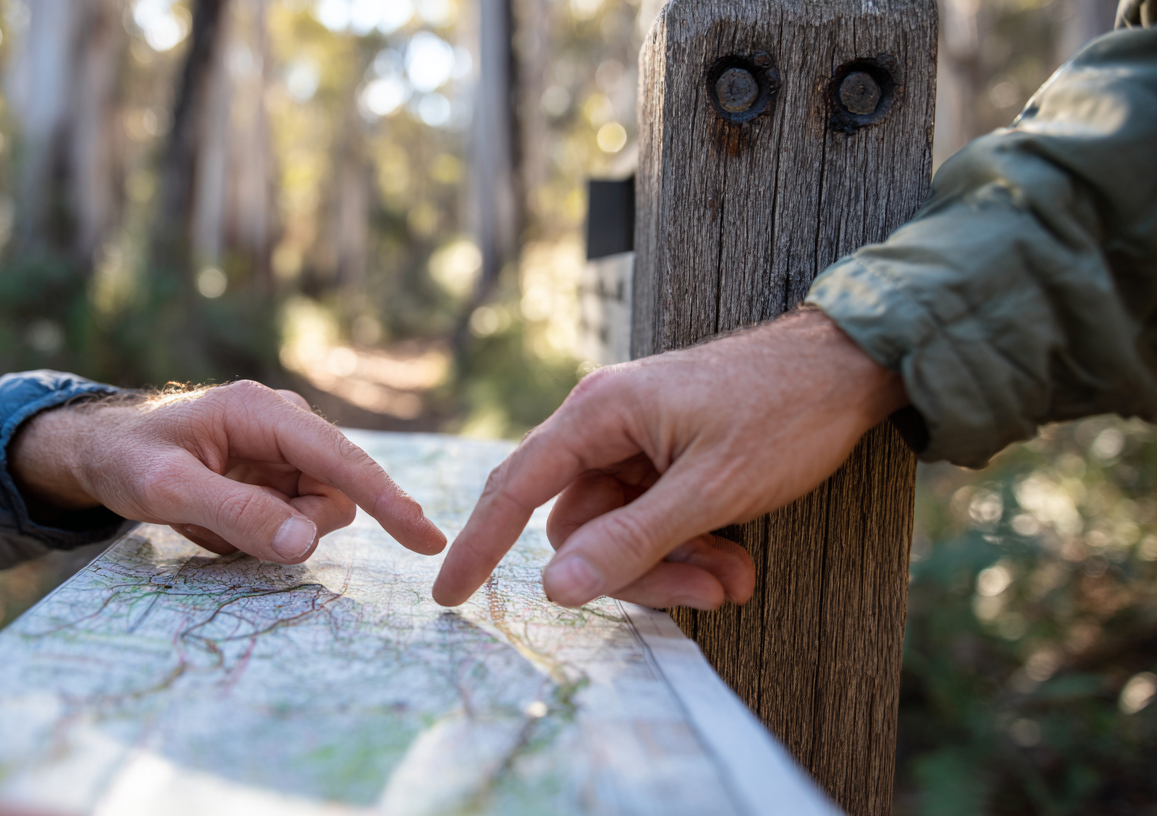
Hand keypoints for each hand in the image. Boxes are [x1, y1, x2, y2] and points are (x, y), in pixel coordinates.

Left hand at [9, 380, 445, 562]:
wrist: (100, 450)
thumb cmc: (127, 459)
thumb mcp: (168, 491)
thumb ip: (238, 514)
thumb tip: (307, 542)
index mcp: (266, 412)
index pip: (342, 462)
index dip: (388, 501)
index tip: (426, 539)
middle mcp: (286, 424)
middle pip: (333, 495)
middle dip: (293, 526)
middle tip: (226, 531)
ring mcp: (283, 450)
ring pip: (314, 513)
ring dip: (268, 532)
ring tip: (209, 521)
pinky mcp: (276, 473)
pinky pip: (290, 519)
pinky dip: (255, 532)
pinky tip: (213, 519)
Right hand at [432, 309, 907, 607]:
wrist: (851, 367)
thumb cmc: (784, 412)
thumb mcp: (711, 489)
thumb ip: (630, 540)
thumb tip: (555, 589)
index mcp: (599, 413)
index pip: (516, 486)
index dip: (478, 544)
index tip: (447, 596)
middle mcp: (606, 424)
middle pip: (580, 525)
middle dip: (638, 570)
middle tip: (707, 594)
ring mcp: (637, 441)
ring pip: (620, 530)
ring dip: (675, 564)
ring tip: (736, 577)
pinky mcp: (666, 456)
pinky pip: (651, 517)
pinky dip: (688, 546)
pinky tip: (736, 558)